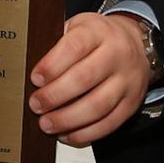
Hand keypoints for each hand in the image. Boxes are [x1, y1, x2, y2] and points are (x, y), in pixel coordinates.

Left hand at [29, 11, 151, 146]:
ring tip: (47, 124)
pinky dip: (85, 134)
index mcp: (98, 32)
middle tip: (35, 105)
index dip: (52, 65)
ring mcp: (127, 81)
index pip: (74, 47)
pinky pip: (109, 124)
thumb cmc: (97, 38)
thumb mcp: (78, 27)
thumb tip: (28, 69)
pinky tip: (67, 135)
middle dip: (55, 96)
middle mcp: (117, 55)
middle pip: (84, 78)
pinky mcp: (131, 103)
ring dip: (68, 119)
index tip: (35, 79)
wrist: (135, 43)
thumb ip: (57, 44)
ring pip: (98, 105)